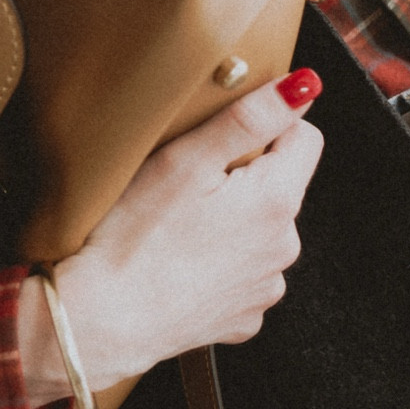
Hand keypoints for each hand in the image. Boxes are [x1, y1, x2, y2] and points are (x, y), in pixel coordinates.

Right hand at [19, 72, 323, 406]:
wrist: (103, 321)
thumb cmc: (136, 237)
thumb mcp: (188, 159)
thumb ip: (250, 118)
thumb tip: (302, 87)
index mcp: (276, 201)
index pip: (306, 138)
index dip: (268, 124)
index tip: (224, 133)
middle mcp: (284, 247)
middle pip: (280, 184)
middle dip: (244, 172)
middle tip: (188, 178)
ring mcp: (264, 286)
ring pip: (260, 228)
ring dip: (233, 218)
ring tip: (179, 222)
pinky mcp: (241, 316)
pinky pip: (242, 272)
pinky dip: (219, 261)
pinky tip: (181, 260)